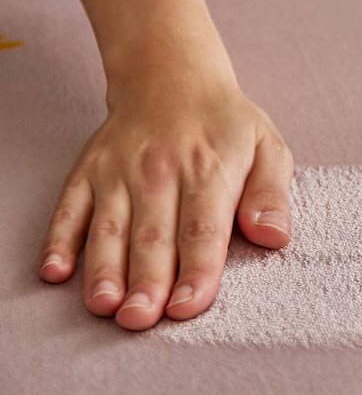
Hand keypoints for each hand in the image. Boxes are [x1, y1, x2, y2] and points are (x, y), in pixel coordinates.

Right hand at [37, 57, 293, 330]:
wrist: (171, 75)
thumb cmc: (227, 125)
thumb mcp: (268, 149)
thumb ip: (271, 195)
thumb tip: (273, 237)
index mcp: (209, 171)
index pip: (202, 230)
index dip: (196, 271)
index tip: (187, 307)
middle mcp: (160, 172)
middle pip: (153, 236)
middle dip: (146, 282)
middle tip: (140, 320)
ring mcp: (118, 172)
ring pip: (109, 227)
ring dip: (104, 268)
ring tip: (104, 306)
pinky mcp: (88, 171)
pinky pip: (69, 207)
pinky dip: (59, 239)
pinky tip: (54, 272)